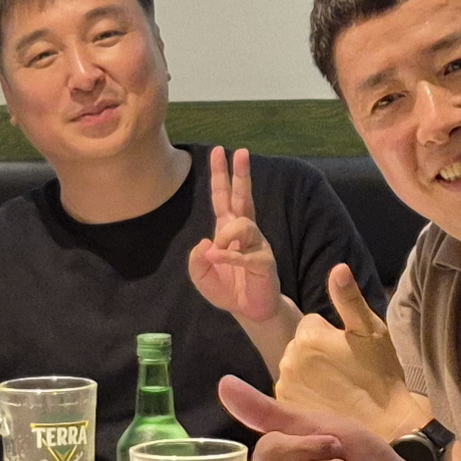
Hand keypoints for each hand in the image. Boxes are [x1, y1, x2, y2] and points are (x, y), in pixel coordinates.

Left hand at [185, 147, 283, 329]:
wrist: (248, 309)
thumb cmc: (226, 287)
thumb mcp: (200, 273)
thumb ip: (196, 258)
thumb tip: (206, 243)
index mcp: (227, 228)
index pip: (223, 196)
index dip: (220, 174)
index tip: (219, 151)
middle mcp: (244, 231)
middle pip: (243, 197)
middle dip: (241, 174)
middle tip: (241, 152)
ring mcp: (257, 245)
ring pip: (243, 225)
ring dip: (226, 236)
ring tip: (217, 253)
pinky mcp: (264, 262)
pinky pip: (245, 254)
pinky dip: (229, 257)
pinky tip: (219, 258)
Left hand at [271, 264, 430, 442]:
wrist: (385, 425)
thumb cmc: (381, 376)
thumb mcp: (371, 332)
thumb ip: (349, 299)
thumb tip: (338, 268)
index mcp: (308, 336)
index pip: (311, 323)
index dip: (331, 335)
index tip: (348, 351)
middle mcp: (289, 359)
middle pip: (300, 346)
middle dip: (316, 353)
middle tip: (345, 371)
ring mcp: (285, 386)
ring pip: (294, 368)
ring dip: (309, 374)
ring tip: (338, 388)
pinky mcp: (286, 408)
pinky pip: (290, 391)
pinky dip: (304, 394)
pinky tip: (326, 402)